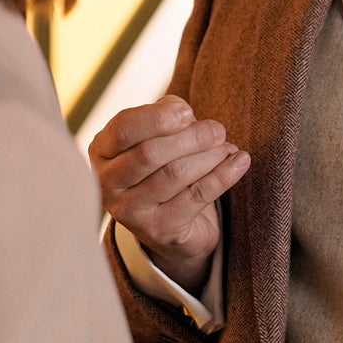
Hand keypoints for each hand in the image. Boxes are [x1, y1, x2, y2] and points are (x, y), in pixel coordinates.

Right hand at [89, 95, 249, 293]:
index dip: (157, 118)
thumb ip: (165, 116)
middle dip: (191, 137)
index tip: (187, 112)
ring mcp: (131, 212)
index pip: (123, 129)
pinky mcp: (160, 231)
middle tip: (217, 130)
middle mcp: (109, 184)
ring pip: (175, 175)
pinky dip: (223, 175)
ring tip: (227, 146)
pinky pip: (197, 197)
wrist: (170, 223)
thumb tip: (182, 112)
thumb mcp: (157, 136)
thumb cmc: (163, 164)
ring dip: (209, 156)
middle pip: (150, 154)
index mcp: (102, 151)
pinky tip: (240, 161)